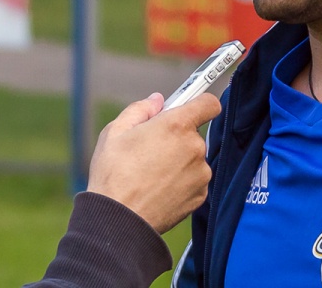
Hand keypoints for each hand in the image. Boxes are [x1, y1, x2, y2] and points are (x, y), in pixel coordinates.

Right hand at [86, 92, 221, 233]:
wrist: (118, 221)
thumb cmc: (113, 175)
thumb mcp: (115, 132)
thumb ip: (141, 109)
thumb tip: (158, 101)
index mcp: (177, 125)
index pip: (209, 103)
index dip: (200, 103)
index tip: (191, 107)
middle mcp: (195, 147)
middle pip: (194, 133)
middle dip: (177, 137)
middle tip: (151, 150)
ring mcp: (201, 173)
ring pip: (194, 158)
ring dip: (179, 161)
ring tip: (151, 175)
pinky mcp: (201, 194)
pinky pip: (194, 180)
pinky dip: (181, 182)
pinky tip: (158, 189)